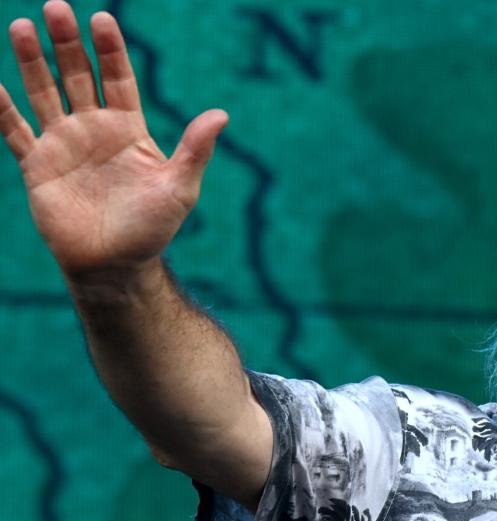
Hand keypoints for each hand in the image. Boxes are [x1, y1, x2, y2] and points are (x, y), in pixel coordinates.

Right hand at [0, 1, 226, 278]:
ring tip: (19, 26)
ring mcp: (63, 144)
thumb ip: (195, 150)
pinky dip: (0, 109)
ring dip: (31, 60)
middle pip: (76, 74)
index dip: (109, 49)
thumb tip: (221, 114)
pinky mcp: (37, 165)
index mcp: (129, 129)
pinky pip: (12, 131)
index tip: (101, 18)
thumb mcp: (179, 188)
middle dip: (66, 42)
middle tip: (55, 6)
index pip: (117, 77)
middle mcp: (93, 128)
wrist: (115, 265)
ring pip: (43, 92)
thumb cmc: (152, 229)